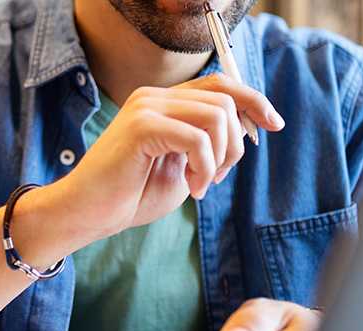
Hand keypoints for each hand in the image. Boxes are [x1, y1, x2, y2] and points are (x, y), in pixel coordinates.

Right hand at [54, 73, 284, 241]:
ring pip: (216, 117)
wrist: (88, 214)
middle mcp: (155, 96)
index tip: (274, 125)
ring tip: (200, 184)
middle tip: (215, 178)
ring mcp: (146, 107)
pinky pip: (197, 138)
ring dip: (219, 158)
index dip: (254, 100)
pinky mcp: (141, 127)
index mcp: (164, 102)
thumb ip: (209, 145)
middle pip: (225, 100)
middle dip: (235, 145)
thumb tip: (246, 127)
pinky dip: (203, 167)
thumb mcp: (182, 167)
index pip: (221, 84)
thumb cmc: (131, 196)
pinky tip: (191, 187)